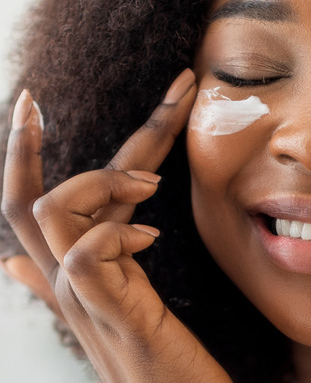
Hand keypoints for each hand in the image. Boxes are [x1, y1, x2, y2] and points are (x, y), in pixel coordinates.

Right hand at [1, 70, 231, 382]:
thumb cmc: (153, 357)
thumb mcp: (112, 307)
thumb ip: (72, 276)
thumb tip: (10, 263)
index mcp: (73, 269)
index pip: (39, 201)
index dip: (30, 152)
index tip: (31, 103)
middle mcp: (66, 279)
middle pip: (28, 198)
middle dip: (36, 139)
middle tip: (57, 97)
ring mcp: (83, 297)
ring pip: (47, 212)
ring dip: (103, 180)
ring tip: (153, 188)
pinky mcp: (109, 313)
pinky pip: (85, 255)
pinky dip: (118, 232)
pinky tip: (152, 236)